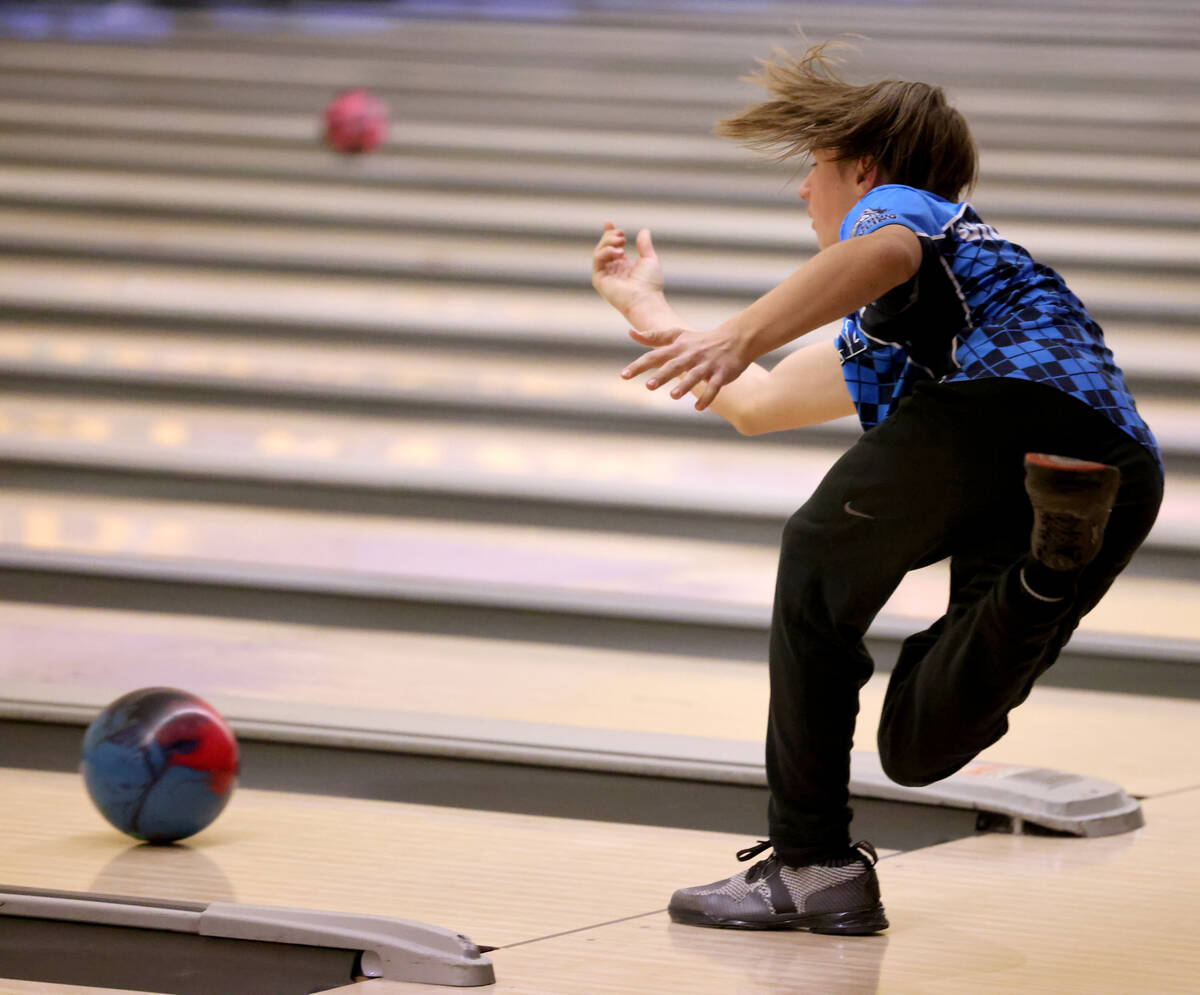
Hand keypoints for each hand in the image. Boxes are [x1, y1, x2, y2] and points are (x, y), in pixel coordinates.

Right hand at [591, 223, 663, 316]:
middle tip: (622, 235)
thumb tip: (644, 230)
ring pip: (599, 251)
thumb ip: (644, 245)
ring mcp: (605, 275)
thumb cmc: (650, 283)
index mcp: (623, 266)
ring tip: (622, 241)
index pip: (612, 248)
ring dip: (609, 242)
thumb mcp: (649, 259)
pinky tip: (618, 251)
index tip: (609, 223)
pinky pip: (597, 260)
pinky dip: (606, 252)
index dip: (609, 234)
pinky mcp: (599, 280)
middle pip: (604, 247)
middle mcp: (612, 270)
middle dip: (610, 236)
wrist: (645, 299)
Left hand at [621, 322, 751, 410]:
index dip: (639, 365)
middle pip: (674, 366)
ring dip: (685, 386)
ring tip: (673, 396)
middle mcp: (691, 356)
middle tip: (648, 386)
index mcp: (678, 348)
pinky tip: (698, 408)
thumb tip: (630, 333)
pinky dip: (707, 397)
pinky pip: (715, 387)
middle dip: (662, 376)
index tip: (624, 376)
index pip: (655, 356)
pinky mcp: (722, 373)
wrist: (735, 339)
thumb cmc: (700, 341)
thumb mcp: (676, 336)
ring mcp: (707, 365)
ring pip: (695, 376)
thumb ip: (653, 337)